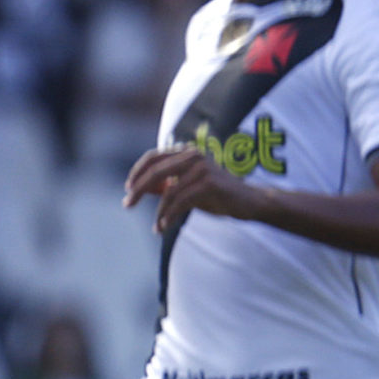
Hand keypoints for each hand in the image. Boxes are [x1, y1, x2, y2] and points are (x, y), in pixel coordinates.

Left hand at [126, 147, 261, 234]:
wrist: (251, 202)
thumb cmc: (219, 195)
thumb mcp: (188, 189)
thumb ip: (166, 186)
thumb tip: (139, 189)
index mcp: (187, 152)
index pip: (153, 157)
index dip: (137, 172)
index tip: (128, 189)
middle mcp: (193, 155)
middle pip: (155, 171)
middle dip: (138, 189)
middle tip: (128, 205)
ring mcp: (202, 168)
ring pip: (169, 191)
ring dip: (159, 211)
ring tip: (156, 226)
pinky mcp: (209, 183)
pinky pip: (181, 201)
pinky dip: (170, 215)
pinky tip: (165, 226)